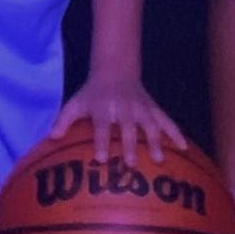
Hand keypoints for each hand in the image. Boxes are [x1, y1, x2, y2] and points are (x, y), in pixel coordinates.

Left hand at [49, 74, 185, 164]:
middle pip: (128, 128)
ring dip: (155, 141)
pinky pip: (166, 120)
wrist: (115, 70)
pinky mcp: (153, 109)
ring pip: (150, 124)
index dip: (101, 141)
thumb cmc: (93, 94)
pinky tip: (184, 147)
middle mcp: (124, 108)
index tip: (101, 158)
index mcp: (103, 108)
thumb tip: (50, 139)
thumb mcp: (76, 103)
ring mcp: (141, 109)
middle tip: (131, 163)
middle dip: (129, 145)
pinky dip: (176, 132)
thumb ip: (63, 120)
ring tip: (159, 159)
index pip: (102, 126)